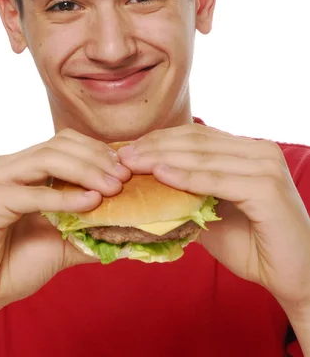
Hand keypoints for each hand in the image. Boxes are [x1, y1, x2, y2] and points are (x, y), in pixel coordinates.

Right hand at [0, 129, 130, 320]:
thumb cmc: (14, 265)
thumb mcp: (62, 242)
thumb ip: (89, 227)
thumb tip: (130, 225)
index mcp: (23, 167)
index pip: (65, 143)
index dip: (97, 151)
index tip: (126, 169)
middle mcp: (9, 165)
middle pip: (60, 144)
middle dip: (97, 158)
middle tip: (124, 177)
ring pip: (48, 158)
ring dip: (86, 171)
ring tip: (113, 188)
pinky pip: (33, 192)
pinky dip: (65, 197)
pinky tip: (90, 203)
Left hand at [118, 124, 309, 313]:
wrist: (295, 277)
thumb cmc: (253, 246)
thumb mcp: (213, 214)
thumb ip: (188, 194)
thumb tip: (146, 184)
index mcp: (248, 150)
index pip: (196, 136)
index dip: (159, 140)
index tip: (127, 149)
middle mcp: (260, 150)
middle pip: (197, 142)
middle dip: (154, 146)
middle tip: (120, 156)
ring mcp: (266, 166)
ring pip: (203, 156)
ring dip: (162, 158)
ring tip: (131, 163)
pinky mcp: (267, 188)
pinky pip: (217, 179)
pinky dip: (186, 177)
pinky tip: (160, 175)